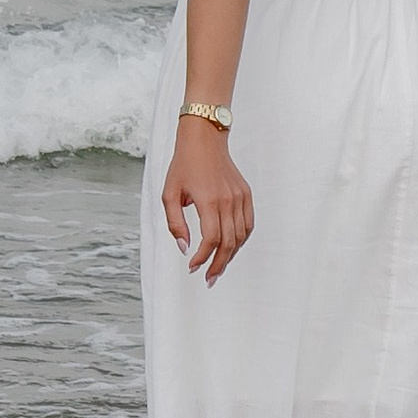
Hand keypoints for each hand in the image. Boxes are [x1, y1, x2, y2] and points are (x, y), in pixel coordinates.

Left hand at [163, 115, 253, 281]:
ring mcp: (240, 197)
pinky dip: (241, 239)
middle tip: (209, 279)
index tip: (193, 267)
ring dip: (230, 255)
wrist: (204, 139)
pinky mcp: (246, 194)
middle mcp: (228, 200)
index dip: (202, 258)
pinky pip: (248, 224)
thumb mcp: (169, 193)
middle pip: (228, 243)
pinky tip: (231, 248)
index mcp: (208, 200)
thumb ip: (175, 223)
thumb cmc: (184, 165)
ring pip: (240, 236)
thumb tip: (184, 247)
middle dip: (218, 264)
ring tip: (218, 266)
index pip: (210, 239)